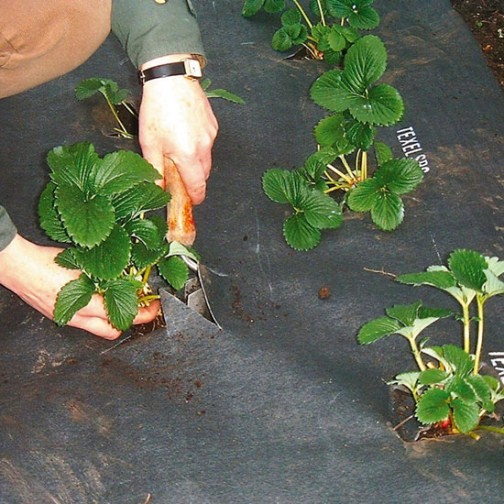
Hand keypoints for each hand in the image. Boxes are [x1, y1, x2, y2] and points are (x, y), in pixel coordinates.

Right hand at [0, 235, 159, 338]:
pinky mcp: (57, 315)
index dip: (144, 313)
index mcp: (86, 305)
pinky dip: (95, 313)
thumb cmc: (46, 262)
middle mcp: (77, 317)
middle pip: (112, 332)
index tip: (155, 306)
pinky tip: (98, 297)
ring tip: (121, 299)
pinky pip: (82, 321)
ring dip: (112, 318)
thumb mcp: (83, 265)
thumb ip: (106, 275)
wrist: (17, 266)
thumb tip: (126, 277)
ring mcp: (65, 319)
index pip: (124, 316)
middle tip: (141, 306)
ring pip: (97, 328)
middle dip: (130, 322)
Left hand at [138, 55, 217, 204]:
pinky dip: (199, 145)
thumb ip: (155, 168)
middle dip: (195, 179)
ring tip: (180, 151)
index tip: (193, 201)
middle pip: (204, 173)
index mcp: (189, 156)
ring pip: (207, 157)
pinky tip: (185, 133)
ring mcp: (211, 135)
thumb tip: (158, 188)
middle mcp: (204, 148)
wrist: (171, 77)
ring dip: (196, 161)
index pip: (198, 185)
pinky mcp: (213, 124)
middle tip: (180, 176)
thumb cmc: (157, 109)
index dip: (196, 197)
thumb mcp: (149, 142)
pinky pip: (208, 142)